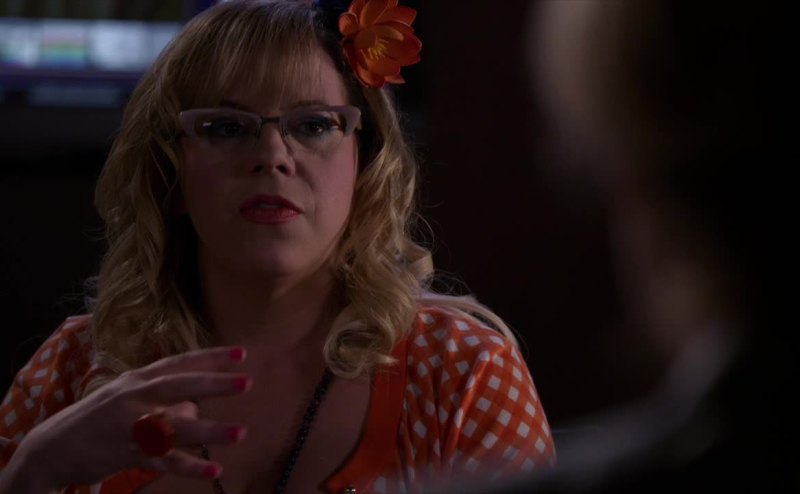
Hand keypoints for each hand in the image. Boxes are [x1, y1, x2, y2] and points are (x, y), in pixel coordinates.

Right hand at [14, 346, 251, 489]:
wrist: (50, 447)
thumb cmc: (98, 419)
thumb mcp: (127, 398)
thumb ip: (162, 400)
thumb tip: (197, 409)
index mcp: (137, 379)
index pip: (179, 363)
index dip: (210, 357)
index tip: (242, 353)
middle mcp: (134, 397)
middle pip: (178, 386)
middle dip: (214, 384)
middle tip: (247, 382)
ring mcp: (128, 425)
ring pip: (174, 426)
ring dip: (208, 431)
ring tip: (240, 432)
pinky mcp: (125, 454)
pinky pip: (163, 461)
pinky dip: (189, 466)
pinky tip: (214, 469)